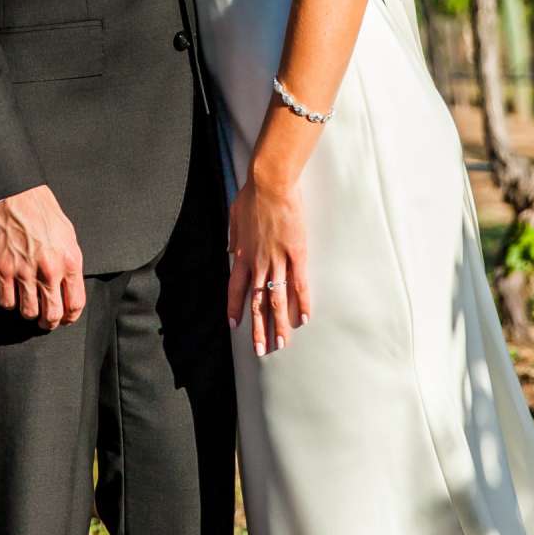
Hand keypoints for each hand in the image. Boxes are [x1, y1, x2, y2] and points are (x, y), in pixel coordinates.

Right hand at [0, 183, 85, 329]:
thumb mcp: (69, 237)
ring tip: (29, 306)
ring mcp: (24, 272)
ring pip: (29, 313)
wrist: (17, 197)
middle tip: (45, 320)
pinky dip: (9, 303)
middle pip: (52, 315)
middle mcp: (49, 271)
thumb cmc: (44, 214)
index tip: (65, 318)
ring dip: (29, 313)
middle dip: (50, 322)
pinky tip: (12, 294)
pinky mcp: (3, 270)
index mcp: (69, 262)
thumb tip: (70, 287)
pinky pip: (6, 302)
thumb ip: (70, 264)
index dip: (70, 317)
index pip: (75, 304)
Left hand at [227, 169, 310, 356]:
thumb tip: (229, 249)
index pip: (235, 289)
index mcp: (241, 255)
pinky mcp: (297, 254)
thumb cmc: (251, 196)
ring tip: (281, 344)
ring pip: (277, 299)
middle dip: (258, 328)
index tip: (235, 325)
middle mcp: (258, 263)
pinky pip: (299, 284)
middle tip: (260, 350)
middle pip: (257, 302)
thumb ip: (232, 237)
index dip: (235, 308)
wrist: (270, 184)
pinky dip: (301, 302)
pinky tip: (304, 318)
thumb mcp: (233, 217)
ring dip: (278, 325)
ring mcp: (278, 260)